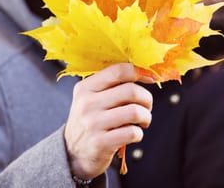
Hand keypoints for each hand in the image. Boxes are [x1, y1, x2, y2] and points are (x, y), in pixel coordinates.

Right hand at [64, 63, 152, 179]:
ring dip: (146, 117)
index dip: (140, 72)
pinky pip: (132, 132)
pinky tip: (133, 134)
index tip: (150, 79)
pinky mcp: (100, 143)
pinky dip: (139, 133)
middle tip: (146, 106)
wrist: (73, 153)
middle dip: (146, 99)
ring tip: (143, 121)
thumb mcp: (92, 98)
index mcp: (86, 87)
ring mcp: (93, 124)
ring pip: (135, 112)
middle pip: (131, 91)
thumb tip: (146, 73)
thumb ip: (113, 84)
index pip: (119, 71)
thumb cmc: (91, 120)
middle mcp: (87, 103)